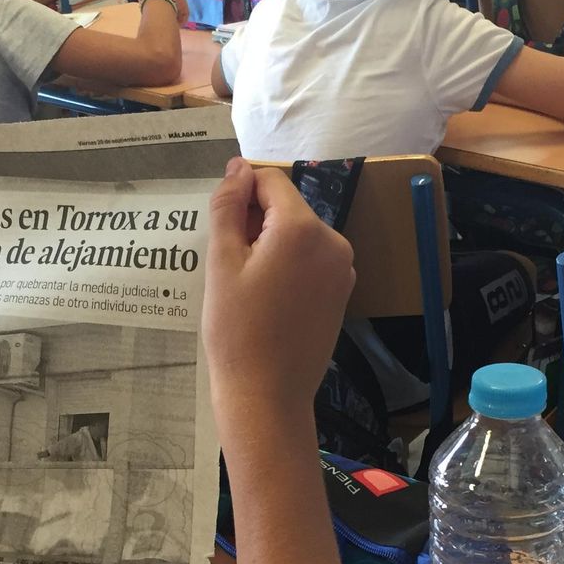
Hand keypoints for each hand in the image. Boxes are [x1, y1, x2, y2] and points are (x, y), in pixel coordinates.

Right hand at [203, 160, 353, 423]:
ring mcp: (343, 268)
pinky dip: (288, 265)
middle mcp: (332, 241)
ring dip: (270, 244)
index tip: (220, 222)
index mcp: (302, 228)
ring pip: (299, 234)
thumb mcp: (221, 263)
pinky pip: (311, 260)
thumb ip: (228, 207)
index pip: (271, 182)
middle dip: (255, 221)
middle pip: (287, 207)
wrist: (267, 395)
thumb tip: (238, 168)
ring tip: (245, 284)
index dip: (240, 192)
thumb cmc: (237, 331)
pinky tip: (266, 297)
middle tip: (228, 263)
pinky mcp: (342, 291)